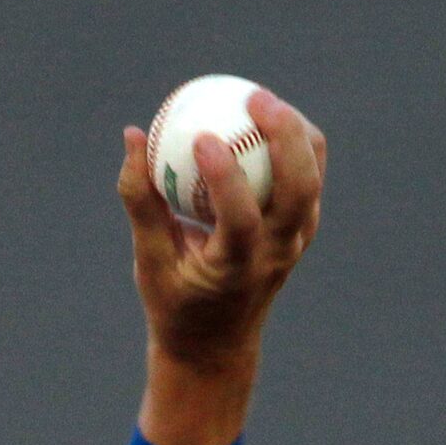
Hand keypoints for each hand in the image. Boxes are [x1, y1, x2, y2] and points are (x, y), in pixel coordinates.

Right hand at [118, 88, 326, 373]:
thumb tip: (133, 136)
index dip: (225, 174)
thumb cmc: (174, 302)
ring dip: (295, 132)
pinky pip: (308, 175)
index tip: (201, 136)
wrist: (215, 346)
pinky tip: (262, 122)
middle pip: (299, 188)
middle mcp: (276, 254)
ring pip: (312, 176)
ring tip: (259, 102)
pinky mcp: (303, 229)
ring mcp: (296, 242)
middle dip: (284, 136)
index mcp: (237, 270)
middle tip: (253, 98)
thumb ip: (142, 202)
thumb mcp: (149, 263)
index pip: (242, 218)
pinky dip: (292, 143)